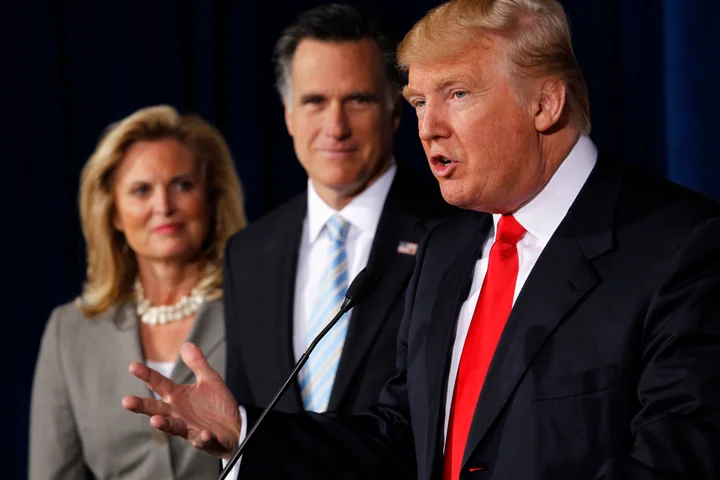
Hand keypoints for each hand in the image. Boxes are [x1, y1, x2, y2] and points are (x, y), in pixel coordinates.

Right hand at [122, 342, 240, 459]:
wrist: (235, 427)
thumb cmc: (217, 404)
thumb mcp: (209, 379)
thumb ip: (197, 364)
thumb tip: (186, 344)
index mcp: (178, 396)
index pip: (159, 384)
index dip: (147, 375)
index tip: (132, 366)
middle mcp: (178, 413)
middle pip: (157, 409)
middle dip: (142, 406)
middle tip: (127, 401)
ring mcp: (190, 428)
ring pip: (174, 427)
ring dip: (165, 425)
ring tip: (155, 420)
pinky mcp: (205, 440)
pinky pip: (202, 439)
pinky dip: (202, 437)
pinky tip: (203, 434)